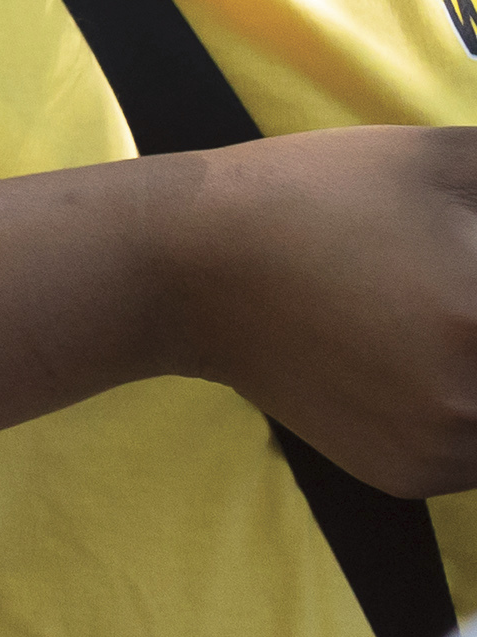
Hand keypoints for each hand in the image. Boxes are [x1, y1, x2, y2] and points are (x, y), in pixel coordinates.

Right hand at [155, 127, 476, 497]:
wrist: (188, 269)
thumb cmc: (315, 195)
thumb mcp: (441, 159)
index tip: (473, 272)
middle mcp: (474, 404)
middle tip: (454, 294)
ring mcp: (444, 452)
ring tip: (436, 321)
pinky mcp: (410, 477)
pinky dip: (467, 413)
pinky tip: (416, 361)